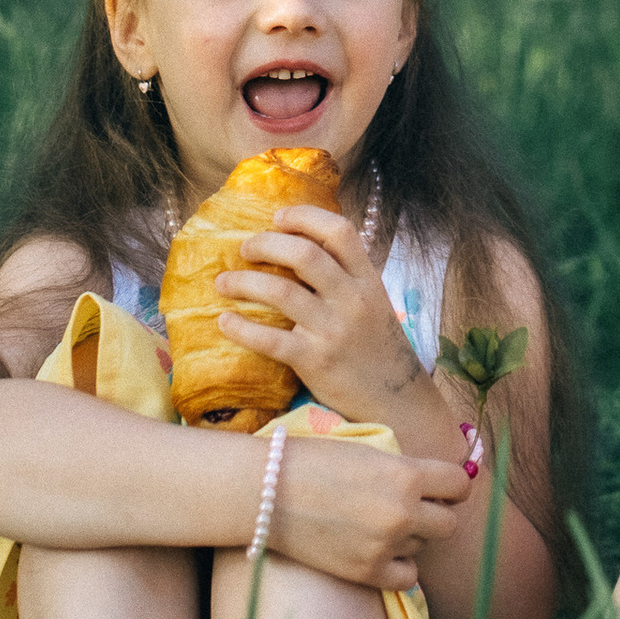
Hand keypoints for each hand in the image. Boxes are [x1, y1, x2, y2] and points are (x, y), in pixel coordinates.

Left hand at [214, 205, 422, 427]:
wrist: (396, 401)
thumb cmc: (377, 348)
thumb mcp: (373, 303)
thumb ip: (345, 277)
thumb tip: (299, 247)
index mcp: (368, 280)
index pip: (339, 231)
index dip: (305, 217)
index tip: (277, 218)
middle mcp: (352, 299)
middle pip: (304, 254)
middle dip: (266, 243)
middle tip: (245, 248)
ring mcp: (333, 330)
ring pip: (280, 292)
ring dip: (244, 282)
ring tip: (223, 282)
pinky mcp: (315, 361)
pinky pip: (269, 340)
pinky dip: (241, 328)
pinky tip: (224, 321)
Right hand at [266, 426, 469, 593]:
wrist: (266, 491)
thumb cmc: (314, 460)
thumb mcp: (369, 451)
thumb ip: (406, 468)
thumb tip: (440, 483)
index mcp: (405, 474)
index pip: (460, 484)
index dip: (453, 486)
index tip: (442, 488)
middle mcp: (403, 512)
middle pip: (448, 522)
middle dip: (434, 514)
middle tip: (412, 508)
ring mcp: (386, 545)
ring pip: (423, 547)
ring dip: (410, 537)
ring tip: (378, 524)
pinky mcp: (367, 573)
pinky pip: (407, 577)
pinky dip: (398, 567)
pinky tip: (379, 551)